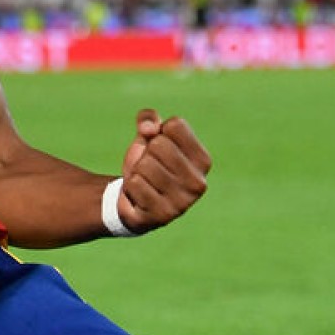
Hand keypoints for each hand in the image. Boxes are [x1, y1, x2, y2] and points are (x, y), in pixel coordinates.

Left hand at [118, 108, 211, 232]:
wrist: (134, 199)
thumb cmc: (147, 162)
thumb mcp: (148, 135)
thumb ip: (148, 118)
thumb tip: (148, 130)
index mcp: (203, 160)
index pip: (175, 126)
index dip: (159, 133)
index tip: (159, 148)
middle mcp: (199, 183)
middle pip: (160, 144)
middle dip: (147, 153)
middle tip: (149, 167)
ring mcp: (183, 202)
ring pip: (145, 164)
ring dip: (138, 171)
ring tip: (145, 181)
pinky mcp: (162, 216)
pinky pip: (135, 184)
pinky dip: (131, 186)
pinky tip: (140, 196)